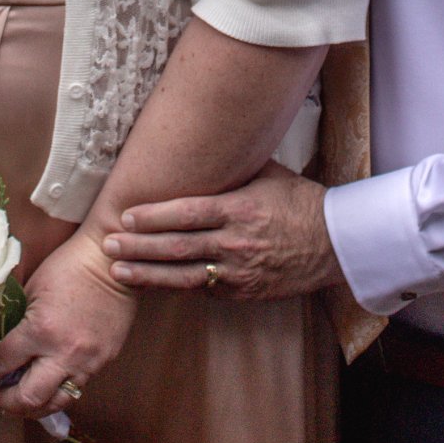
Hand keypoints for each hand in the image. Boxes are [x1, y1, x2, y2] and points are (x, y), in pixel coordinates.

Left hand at [0, 228, 138, 418]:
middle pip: (27, 399)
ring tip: (22, 396)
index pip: (0, 365)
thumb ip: (16, 320)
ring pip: (55, 404)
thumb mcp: (32, 288)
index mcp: (40, 330)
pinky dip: (58, 390)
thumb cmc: (69, 266)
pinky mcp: (104, 361)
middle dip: (5, 401)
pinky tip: (49, 381)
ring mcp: (88, 361)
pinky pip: (77, 387)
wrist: (112, 260)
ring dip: (33, 406)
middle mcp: (63, 352)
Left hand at [103, 161, 342, 302]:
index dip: (153, 217)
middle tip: (108, 246)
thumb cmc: (301, 202)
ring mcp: (239, 273)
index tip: (125, 218)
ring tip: (118, 272)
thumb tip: (201, 149)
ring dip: (148, 275)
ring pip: (184, 277)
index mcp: (239, 210)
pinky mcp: (244, 293)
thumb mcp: (268, 175)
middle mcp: (235, 244)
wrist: (336, 244)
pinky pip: (205, 290)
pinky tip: (154, 283)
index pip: (186, 214)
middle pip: (177, 248)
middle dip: (138, 248)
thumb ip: (233, 171)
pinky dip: (178, 286)